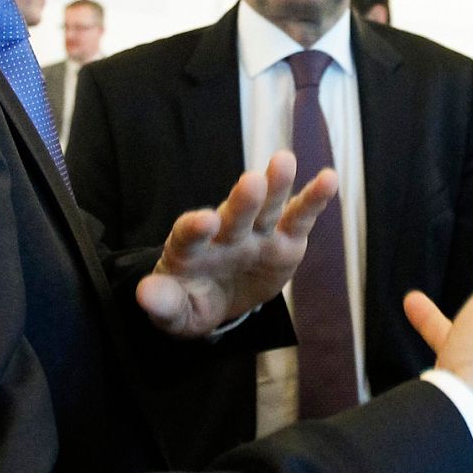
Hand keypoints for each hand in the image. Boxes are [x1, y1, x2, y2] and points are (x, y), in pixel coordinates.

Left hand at [136, 150, 336, 336]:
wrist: (217, 299)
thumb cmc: (190, 300)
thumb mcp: (174, 311)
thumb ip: (163, 302)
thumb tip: (143, 294)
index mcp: (189, 249)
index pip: (188, 234)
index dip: (194, 227)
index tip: (203, 221)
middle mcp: (224, 233)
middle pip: (233, 214)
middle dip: (242, 200)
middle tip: (251, 182)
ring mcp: (256, 233)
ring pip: (267, 206)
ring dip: (276, 185)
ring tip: (285, 161)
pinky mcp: (285, 240)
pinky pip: (299, 218)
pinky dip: (314, 198)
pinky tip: (329, 179)